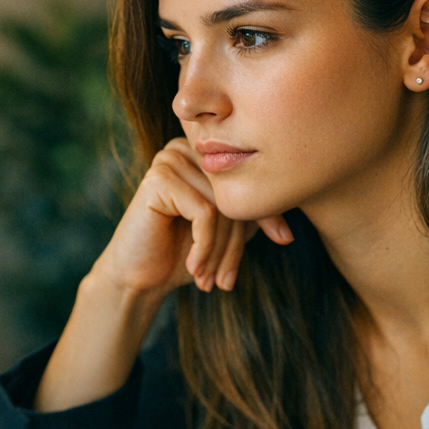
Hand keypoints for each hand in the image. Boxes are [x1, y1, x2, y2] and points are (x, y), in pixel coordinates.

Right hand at [33, 138, 292, 411]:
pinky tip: (195, 269)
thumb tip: (290, 229)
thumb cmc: (183, 253)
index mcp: (206, 153)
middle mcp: (188, 148)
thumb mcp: (227, 231)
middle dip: (238, 242)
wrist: (138, 277)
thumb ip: (253, 215)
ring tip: (214, 280)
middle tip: (229, 280)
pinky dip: (205, 246)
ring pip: (222, 205)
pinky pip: (205, 212)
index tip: (285, 239)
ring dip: (222, 250)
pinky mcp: (160, 177)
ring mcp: (170, 158)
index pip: (249, 178)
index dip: (268, 211)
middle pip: (235, 192)